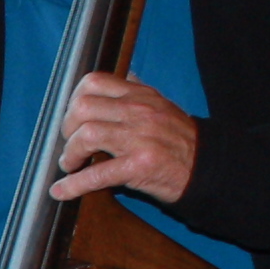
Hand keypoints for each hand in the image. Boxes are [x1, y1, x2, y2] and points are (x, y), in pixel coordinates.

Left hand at [48, 73, 200, 204]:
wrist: (208, 167)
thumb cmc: (180, 140)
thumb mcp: (162, 105)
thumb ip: (138, 92)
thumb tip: (123, 76)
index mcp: (140, 96)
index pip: (94, 82)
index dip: (73, 100)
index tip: (73, 118)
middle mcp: (138, 112)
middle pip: (82, 108)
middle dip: (67, 128)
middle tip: (69, 143)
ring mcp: (139, 139)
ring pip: (86, 135)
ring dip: (69, 153)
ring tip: (71, 164)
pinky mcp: (139, 166)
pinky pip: (97, 174)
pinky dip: (73, 185)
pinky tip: (62, 191)